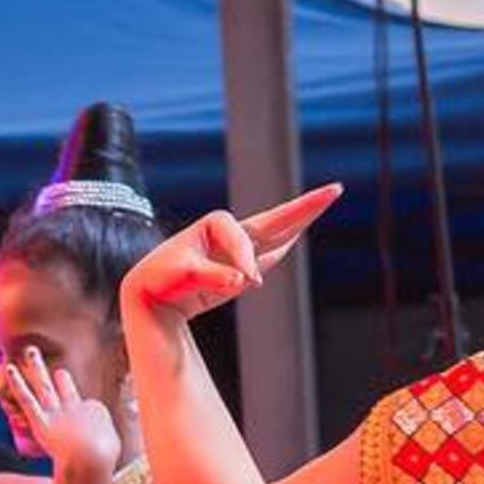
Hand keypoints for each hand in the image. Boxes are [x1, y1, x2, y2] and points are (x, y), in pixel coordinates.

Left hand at [0, 348, 120, 477]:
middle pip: (67, 389)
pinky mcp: (40, 420)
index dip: (86, 422)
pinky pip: (26, 399)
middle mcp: (76, 407)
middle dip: (62, 380)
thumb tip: (94, 445)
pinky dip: (18, 384)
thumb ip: (102, 441)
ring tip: (30, 351)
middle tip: (59, 371)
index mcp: (95, 411)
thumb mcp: (110, 447)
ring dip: (36, 367)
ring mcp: (56, 412)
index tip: (86, 434)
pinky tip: (10, 370)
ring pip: (44, 386)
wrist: (90, 457)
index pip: (88, 410)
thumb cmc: (101, 458)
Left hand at [118, 184, 341, 325]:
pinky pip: (268, 252)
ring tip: (326, 198)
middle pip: (275, 218)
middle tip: (334, 190)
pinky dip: (284, 241)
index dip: (245, 258)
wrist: (149, 293)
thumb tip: (245, 279)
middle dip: (303, 207)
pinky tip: (296, 233)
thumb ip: (214, 277)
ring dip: (300, 218)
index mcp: (214, 226)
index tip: (246, 283)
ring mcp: (236, 250)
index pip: (244, 238)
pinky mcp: (237, 268)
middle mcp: (229, 234)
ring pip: (276, 231)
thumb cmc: (160, 279)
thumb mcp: (183, 276)